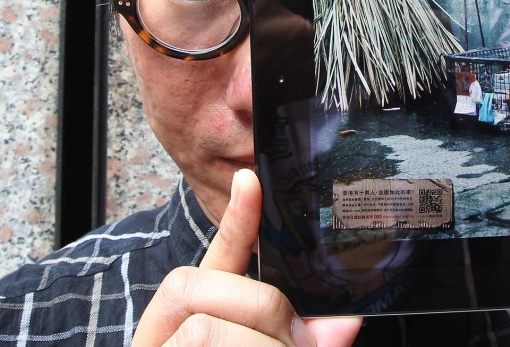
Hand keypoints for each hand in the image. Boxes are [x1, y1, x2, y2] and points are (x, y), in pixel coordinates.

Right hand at [132, 169, 361, 345]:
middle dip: (265, 323)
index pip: (217, 260)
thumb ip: (298, 339)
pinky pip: (200, 344)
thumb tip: (345, 326)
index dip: (237, 221)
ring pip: (207, 331)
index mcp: (194, 320)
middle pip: (209, 296)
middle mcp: (163, 332)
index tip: (254, 180)